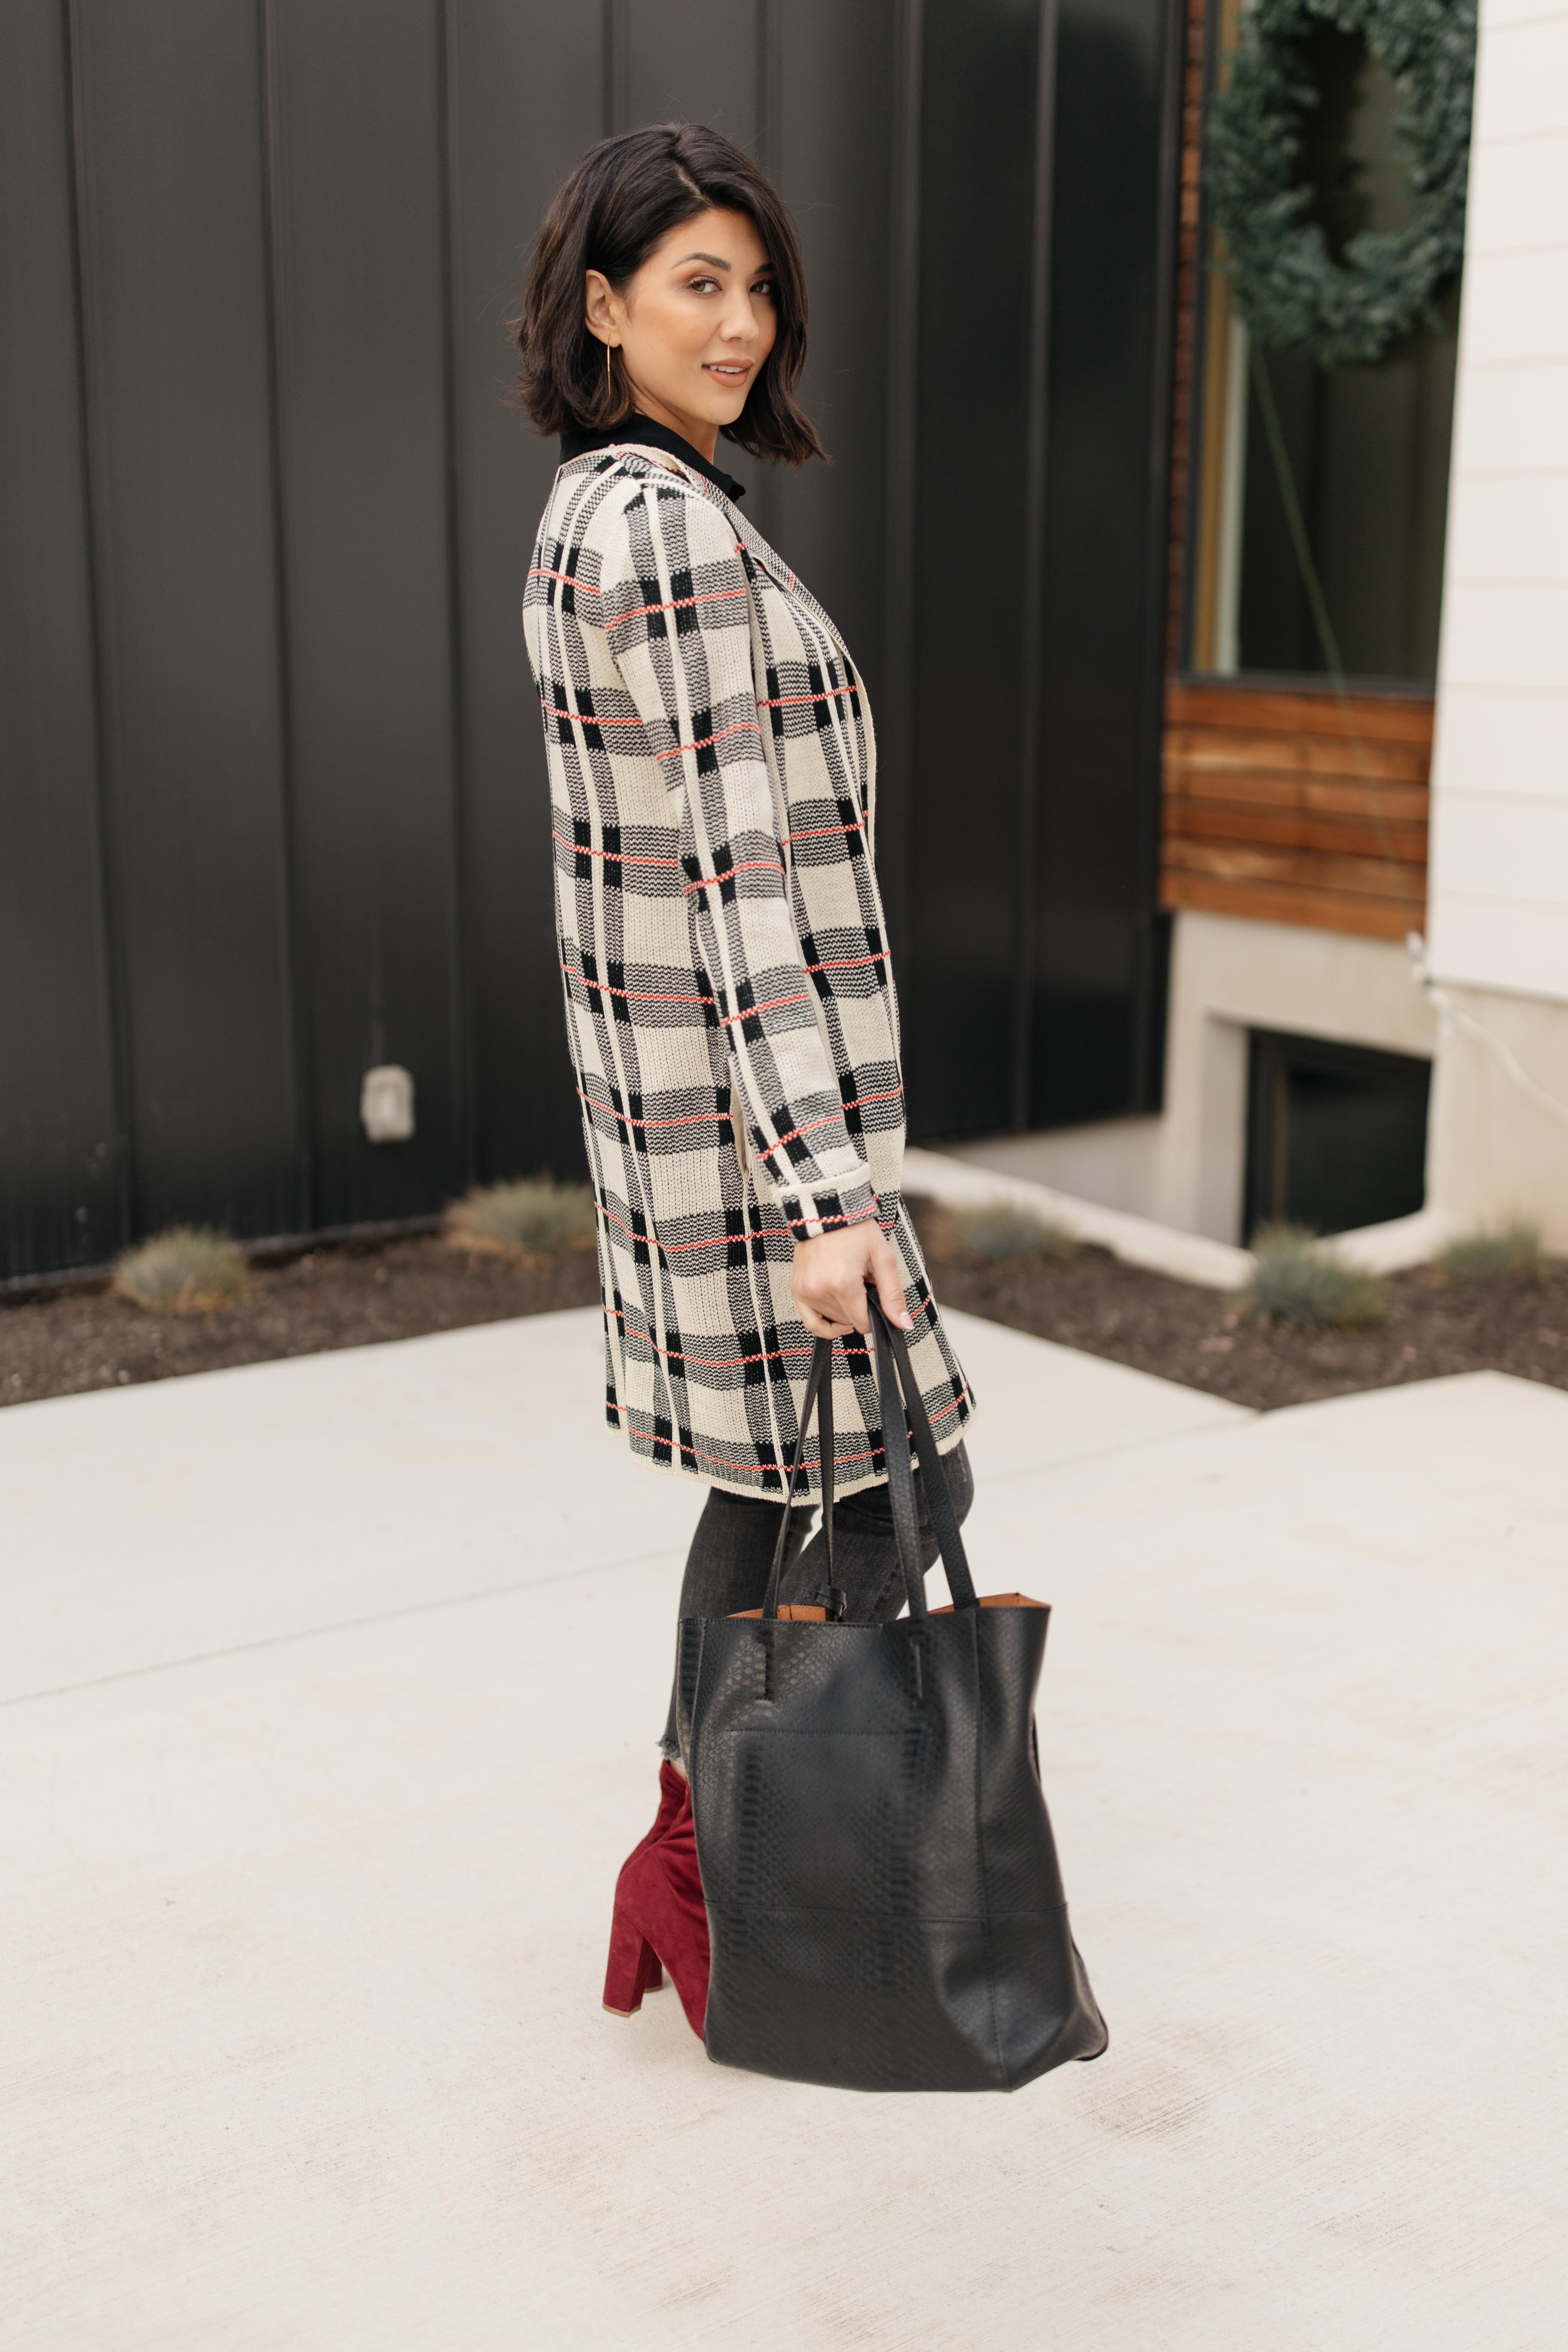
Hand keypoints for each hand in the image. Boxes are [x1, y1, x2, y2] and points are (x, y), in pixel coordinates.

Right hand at [791, 1222, 914, 1339]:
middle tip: (862, 1283)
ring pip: (831, 1321)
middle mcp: (819, 1289)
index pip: (862, 1323)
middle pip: (848, 1322)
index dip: (874, 1315)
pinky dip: (825, 1324)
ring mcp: (804, 1290)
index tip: (875, 1297)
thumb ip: (893, 1295)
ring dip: (844, 1310)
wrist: (829, 1211)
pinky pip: (810, 1321)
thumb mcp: (883, 1259)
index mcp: (842, 1283)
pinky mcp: (796, 1288)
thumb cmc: (856, 1231)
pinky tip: (837, 1317)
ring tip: (848, 1284)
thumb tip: (904, 1324)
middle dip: (859, 1308)